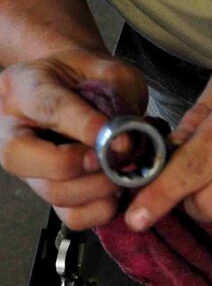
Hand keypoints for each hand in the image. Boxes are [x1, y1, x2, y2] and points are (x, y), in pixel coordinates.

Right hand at [0, 48, 147, 229]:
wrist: (81, 90)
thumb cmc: (90, 79)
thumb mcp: (106, 69)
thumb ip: (117, 93)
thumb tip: (125, 139)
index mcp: (24, 87)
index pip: (47, 109)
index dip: (84, 128)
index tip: (119, 141)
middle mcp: (12, 130)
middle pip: (25, 159)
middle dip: (79, 165)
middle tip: (113, 160)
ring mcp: (28, 168)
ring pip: (53, 193)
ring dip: (97, 189)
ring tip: (121, 174)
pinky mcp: (50, 195)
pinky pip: (71, 217)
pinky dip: (101, 210)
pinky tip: (115, 192)